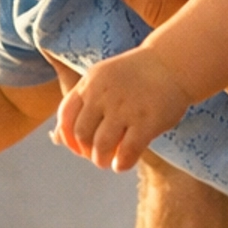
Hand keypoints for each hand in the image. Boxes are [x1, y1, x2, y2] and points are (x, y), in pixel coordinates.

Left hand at [53, 48, 193, 171]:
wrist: (172, 63)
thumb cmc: (135, 77)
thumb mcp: (102, 79)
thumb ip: (82, 103)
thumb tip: (55, 138)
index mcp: (90, 84)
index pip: (66, 117)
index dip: (69, 138)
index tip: (78, 148)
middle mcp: (104, 95)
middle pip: (82, 134)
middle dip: (86, 152)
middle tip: (97, 156)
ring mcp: (125, 108)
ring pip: (101, 146)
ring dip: (101, 160)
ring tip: (108, 162)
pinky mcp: (147, 121)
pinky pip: (128, 152)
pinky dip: (122, 164)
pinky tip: (123, 165)